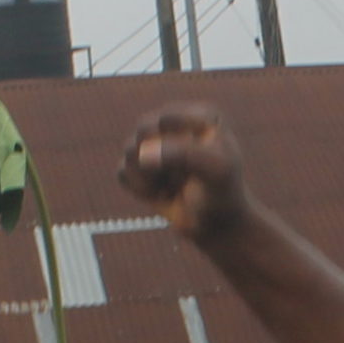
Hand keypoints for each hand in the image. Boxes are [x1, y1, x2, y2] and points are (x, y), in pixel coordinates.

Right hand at [119, 105, 250, 240]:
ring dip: (148, 176)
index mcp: (201, 116)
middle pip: (142, 130)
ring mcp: (157, 145)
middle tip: (180, 178)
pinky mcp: (141, 168)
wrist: (216, 226)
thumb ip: (184, 154)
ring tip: (171, 187)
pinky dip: (138, 187)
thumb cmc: (222, 194)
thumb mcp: (216, 171)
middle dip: (157, 160)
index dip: (174, 148)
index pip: (166, 120)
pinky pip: (121, 171)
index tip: (198, 167)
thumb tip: (142, 153)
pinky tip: (160, 194)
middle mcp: (177, 125)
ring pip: (129, 150)